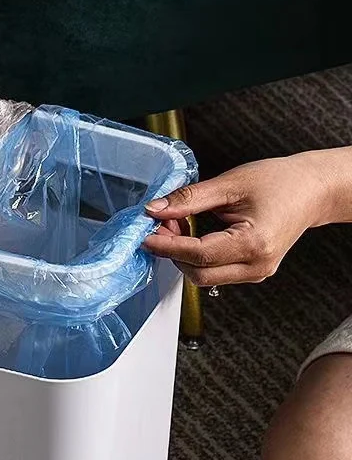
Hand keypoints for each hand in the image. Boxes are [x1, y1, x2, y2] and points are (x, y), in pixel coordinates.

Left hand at [142, 153, 335, 285]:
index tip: (146, 236)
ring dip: (183, 254)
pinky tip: (192, 234)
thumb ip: (190, 199)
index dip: (168, 246)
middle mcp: (256, 265)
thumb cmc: (281, 182)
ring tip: (178, 224)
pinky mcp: (251, 272)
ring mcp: (255, 273)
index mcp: (254, 243)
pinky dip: (196, 257)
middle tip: (160, 224)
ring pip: (203, 277)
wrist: (312, 190)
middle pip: (198, 273)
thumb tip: (155, 210)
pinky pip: (214, 272)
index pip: (199, 255)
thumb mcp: (231, 183)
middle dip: (173, 251)